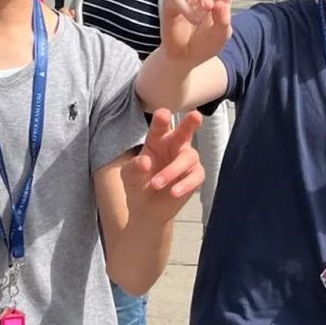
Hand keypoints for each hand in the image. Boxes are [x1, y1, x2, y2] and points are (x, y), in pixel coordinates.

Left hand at [122, 109, 204, 225]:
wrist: (146, 209)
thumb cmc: (138, 183)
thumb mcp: (129, 175)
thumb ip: (134, 168)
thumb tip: (145, 162)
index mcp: (157, 139)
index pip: (160, 126)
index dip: (162, 119)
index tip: (163, 115)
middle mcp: (174, 145)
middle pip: (185, 131)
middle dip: (190, 122)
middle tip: (195, 115)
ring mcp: (186, 160)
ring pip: (189, 157)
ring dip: (172, 170)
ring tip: (156, 184)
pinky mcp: (195, 175)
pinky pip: (196, 176)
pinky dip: (185, 184)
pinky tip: (173, 192)